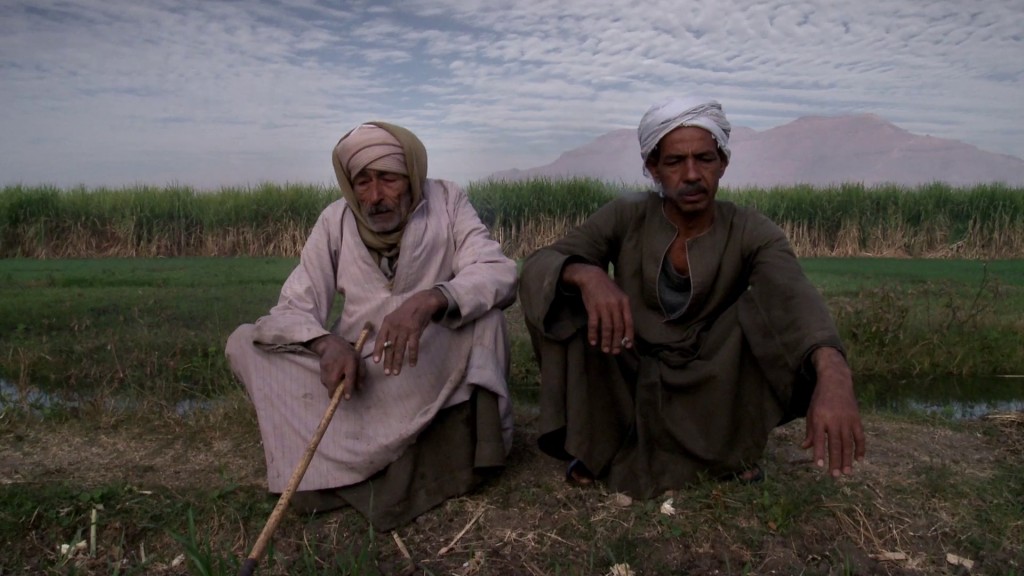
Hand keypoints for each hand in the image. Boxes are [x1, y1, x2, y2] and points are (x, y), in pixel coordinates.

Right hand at [307, 334, 363, 398]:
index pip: (349, 377)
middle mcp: (339, 363)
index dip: (348, 388)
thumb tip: (360, 388)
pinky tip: (332, 376)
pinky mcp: (321, 367)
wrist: (332, 344)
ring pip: (328, 383)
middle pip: (334, 382)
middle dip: (335, 392)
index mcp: (351, 361)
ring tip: (336, 381)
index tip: (347, 398)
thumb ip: (361, 374)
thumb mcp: (359, 361)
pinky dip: (328, 382)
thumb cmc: (349, 354)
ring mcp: (328, 365)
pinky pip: (324, 380)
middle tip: (337, 394)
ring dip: (331, 387)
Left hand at [373, 288, 446, 374]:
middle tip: (387, 373)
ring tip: (396, 372)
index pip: (380, 339)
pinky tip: (412, 364)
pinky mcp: (415, 331)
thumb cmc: (407, 312)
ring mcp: (405, 329)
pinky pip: (413, 346)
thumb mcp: (394, 318)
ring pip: (399, 349)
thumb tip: (385, 346)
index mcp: (387, 323)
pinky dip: (412, 356)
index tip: (376, 361)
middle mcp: (394, 326)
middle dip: (388, 361)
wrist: (422, 302)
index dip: (378, 350)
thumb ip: (390, 330)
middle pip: (390, 346)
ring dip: (398, 362)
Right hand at [562, 262, 633, 353]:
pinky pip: (594, 324)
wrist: (592, 277)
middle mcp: (615, 305)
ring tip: (605, 349)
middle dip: (617, 342)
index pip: (629, 322)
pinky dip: (593, 334)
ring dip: (606, 341)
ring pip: (607, 328)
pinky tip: (593, 342)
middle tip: (615, 352)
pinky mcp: (592, 307)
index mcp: (624, 302)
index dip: (628, 335)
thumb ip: (623, 310)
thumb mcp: (619, 296)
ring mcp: (604, 306)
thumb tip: (625, 330)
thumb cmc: (607, 289)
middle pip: (618, 327)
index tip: (627, 346)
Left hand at [801, 347, 865, 476]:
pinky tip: (859, 459)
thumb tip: (805, 447)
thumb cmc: (820, 399)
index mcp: (819, 418)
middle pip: (835, 444)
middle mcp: (834, 420)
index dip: (819, 452)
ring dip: (848, 459)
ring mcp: (847, 420)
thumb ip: (810, 431)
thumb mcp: (811, 413)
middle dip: (835, 461)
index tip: (819, 466)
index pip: (819, 439)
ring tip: (847, 472)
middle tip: (835, 475)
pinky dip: (860, 448)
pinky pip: (860, 436)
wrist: (836, 381)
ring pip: (848, 443)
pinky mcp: (857, 418)